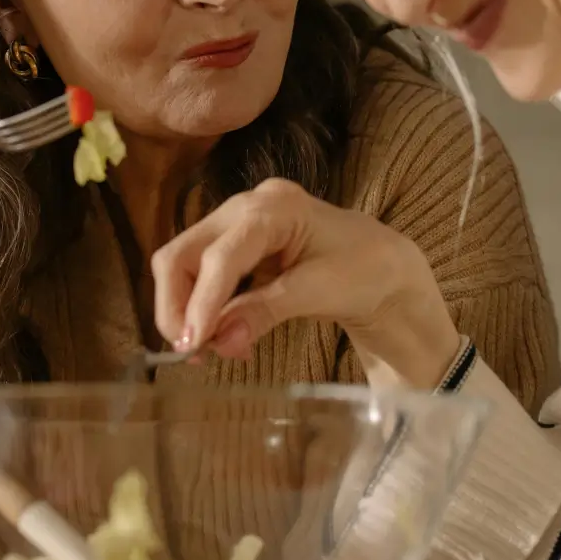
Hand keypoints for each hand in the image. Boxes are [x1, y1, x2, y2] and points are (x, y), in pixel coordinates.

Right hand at [151, 179, 460, 388]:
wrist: (383, 266)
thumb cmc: (364, 270)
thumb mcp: (320, 291)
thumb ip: (266, 312)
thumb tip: (219, 342)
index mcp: (274, 207)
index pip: (220, 256)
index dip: (201, 302)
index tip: (192, 346)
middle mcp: (245, 207)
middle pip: (182, 253)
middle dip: (177, 306)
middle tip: (190, 353)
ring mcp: (235, 223)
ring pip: (183, 266)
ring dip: (187, 312)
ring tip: (210, 352)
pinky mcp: (233, 245)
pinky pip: (200, 276)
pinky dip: (204, 310)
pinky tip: (225, 337)